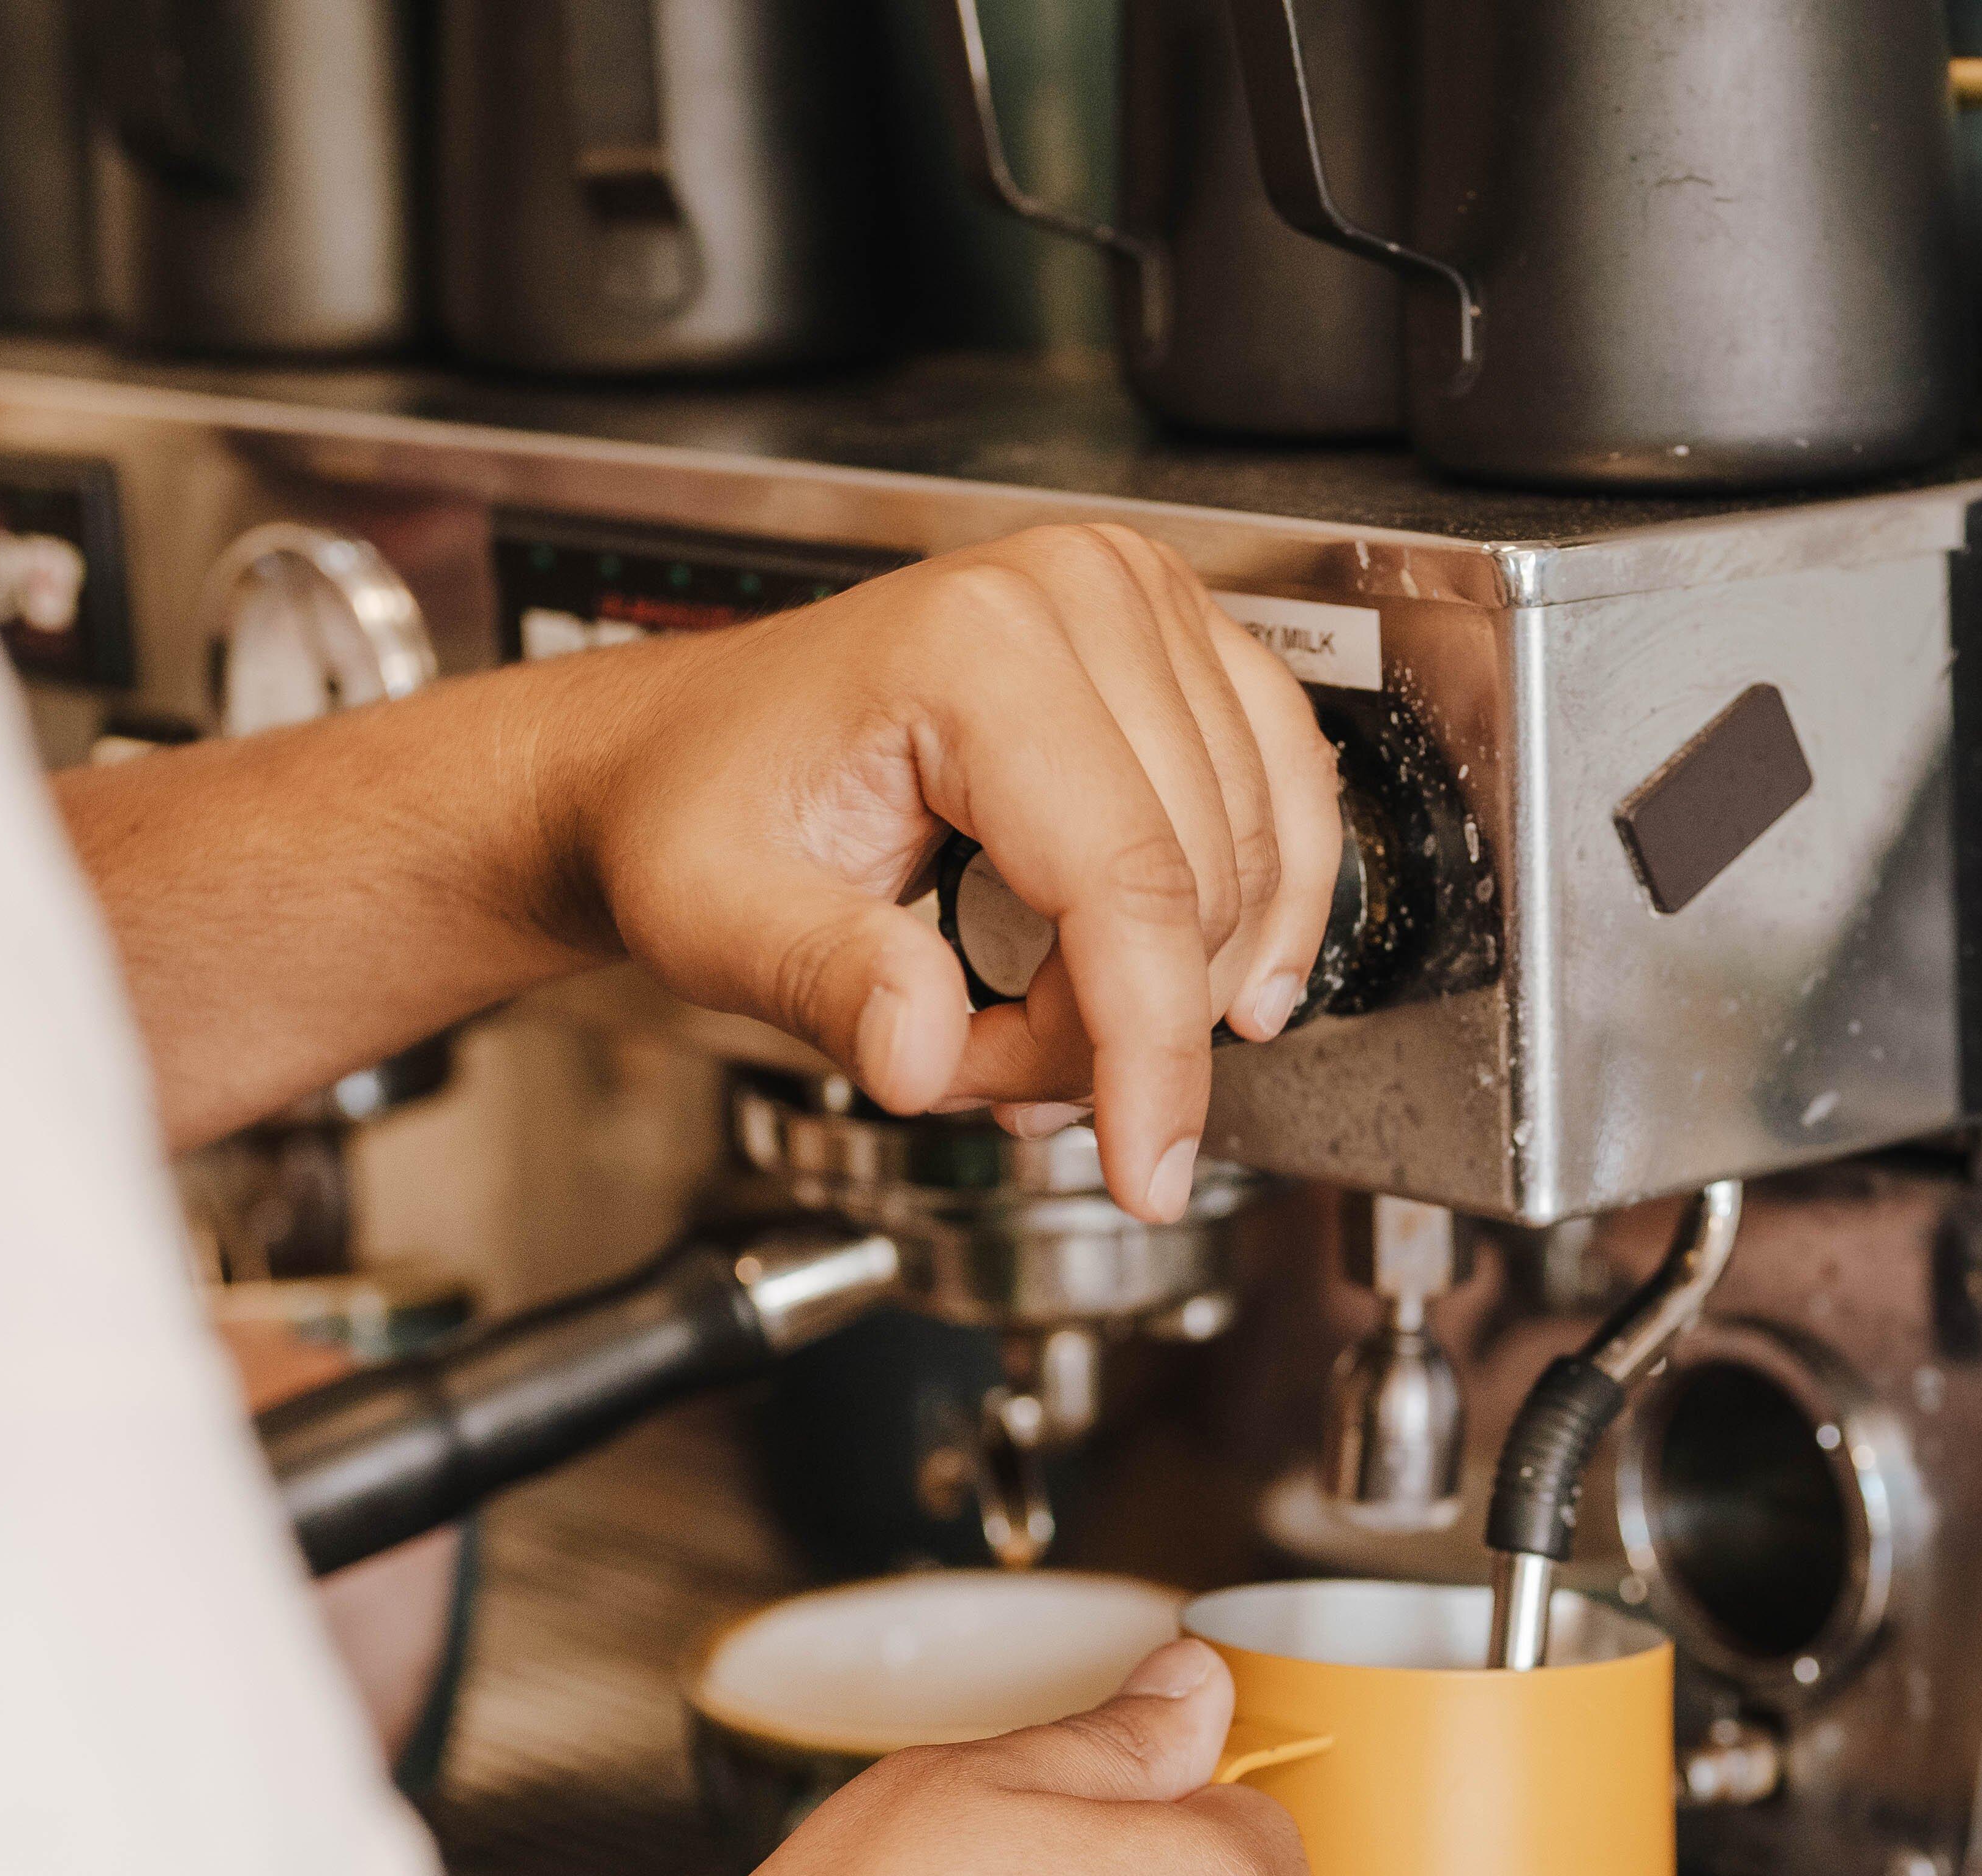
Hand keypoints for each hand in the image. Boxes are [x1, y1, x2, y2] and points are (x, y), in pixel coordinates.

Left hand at [565, 526, 1343, 1227]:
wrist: (691, 747)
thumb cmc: (705, 809)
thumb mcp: (714, 915)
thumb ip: (823, 982)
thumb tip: (922, 1052)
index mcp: (973, 644)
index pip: (1127, 883)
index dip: (1151, 1053)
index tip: (1147, 1173)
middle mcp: (1080, 596)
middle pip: (1193, 889)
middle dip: (1108, 1030)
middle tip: (975, 1058)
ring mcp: (1144, 607)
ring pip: (1247, 866)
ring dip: (1156, 988)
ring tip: (1019, 1007)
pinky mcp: (1184, 642)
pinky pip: (1290, 799)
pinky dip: (1252, 917)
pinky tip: (1194, 982)